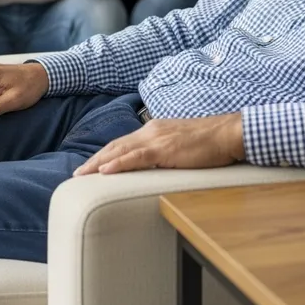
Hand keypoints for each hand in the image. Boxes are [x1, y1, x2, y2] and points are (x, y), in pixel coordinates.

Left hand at [73, 114, 244, 174]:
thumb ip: (166, 149)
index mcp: (156, 129)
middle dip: (95, 160)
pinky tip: (105, 171)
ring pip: (121, 150)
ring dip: (98, 163)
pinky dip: (118, 163)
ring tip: (82, 174)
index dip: (105, 154)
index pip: (124, 142)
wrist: (228, 133)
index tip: (91, 166)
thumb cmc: (210, 141)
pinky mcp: (165, 149)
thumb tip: (156, 163)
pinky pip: (136, 157)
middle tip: (77, 174)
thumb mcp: (182, 144)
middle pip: (116, 145)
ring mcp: (158, 138)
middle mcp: (152, 130)